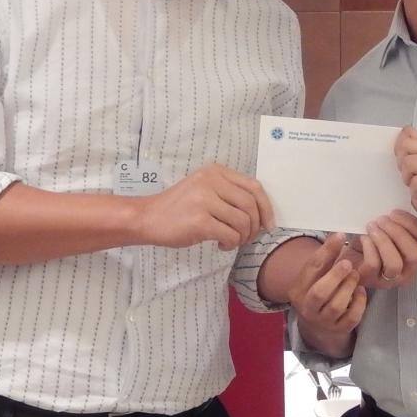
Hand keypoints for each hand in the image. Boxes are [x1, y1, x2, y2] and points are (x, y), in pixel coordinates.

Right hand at [136, 164, 272, 250]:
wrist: (148, 218)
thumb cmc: (178, 208)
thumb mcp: (204, 189)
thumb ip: (229, 193)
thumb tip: (261, 213)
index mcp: (216, 172)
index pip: (254, 187)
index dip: (267, 207)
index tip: (268, 224)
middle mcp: (211, 182)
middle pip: (251, 206)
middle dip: (255, 227)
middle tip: (247, 238)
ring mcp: (205, 200)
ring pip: (242, 222)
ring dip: (242, 237)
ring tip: (231, 241)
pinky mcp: (200, 221)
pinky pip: (230, 235)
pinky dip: (230, 244)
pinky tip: (220, 245)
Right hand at [287, 233, 366, 354]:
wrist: (319, 328)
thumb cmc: (318, 293)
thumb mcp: (315, 278)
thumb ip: (324, 261)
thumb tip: (339, 234)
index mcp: (297, 290)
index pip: (311, 268)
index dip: (326, 251)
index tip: (340, 236)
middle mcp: (307, 307)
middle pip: (319, 292)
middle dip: (335, 275)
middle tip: (348, 263)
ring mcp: (323, 321)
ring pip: (336, 306)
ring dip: (348, 287)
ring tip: (355, 275)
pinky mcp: (339, 329)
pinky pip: (352, 317)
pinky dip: (359, 302)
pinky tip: (361, 291)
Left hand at [350, 210, 416, 288]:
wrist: (346, 259)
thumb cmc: (367, 244)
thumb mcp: (384, 230)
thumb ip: (393, 222)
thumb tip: (391, 209)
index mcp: (415, 254)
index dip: (412, 224)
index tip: (395, 212)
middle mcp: (407, 270)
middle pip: (415, 254)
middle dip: (399, 233)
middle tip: (383, 220)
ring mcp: (390, 280)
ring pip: (395, 263)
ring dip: (383, 241)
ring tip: (372, 227)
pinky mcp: (372, 281)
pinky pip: (374, 264)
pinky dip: (369, 248)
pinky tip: (364, 238)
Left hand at [394, 127, 416, 255]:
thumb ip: (412, 164)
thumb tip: (397, 151)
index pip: (410, 133)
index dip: (399, 147)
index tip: (402, 163)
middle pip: (407, 145)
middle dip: (401, 163)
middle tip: (409, 179)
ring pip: (411, 162)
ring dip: (408, 179)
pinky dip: (416, 191)